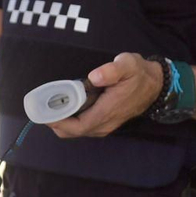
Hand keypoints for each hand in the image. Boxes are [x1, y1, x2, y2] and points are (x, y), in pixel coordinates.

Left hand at [48, 53, 164, 139]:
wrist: (155, 85)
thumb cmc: (139, 74)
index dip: (59, 122)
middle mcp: (105, 123)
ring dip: (61, 123)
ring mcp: (105, 125)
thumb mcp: (128, 64)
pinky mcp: (104, 122)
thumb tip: (95, 77)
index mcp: (108, 111)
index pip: (79, 126)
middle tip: (40, 109)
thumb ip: (111, 70)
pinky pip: (82, 127)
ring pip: (77, 131)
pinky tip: (63, 107)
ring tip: (48, 107)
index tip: (44, 113)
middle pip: (73, 132)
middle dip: (54, 123)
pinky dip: (69, 121)